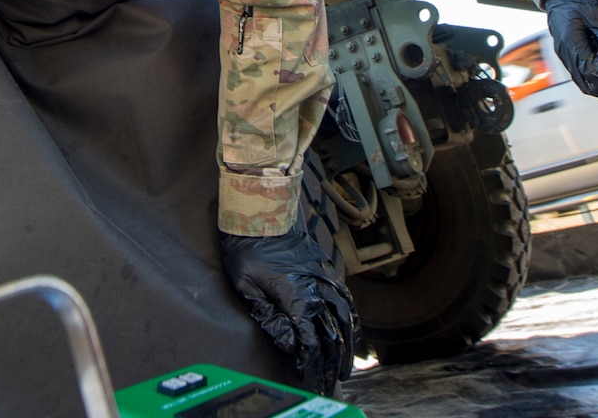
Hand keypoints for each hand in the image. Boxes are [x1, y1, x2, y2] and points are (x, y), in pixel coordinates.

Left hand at [219, 220, 357, 395]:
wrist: (261, 214)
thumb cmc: (246, 250)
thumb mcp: (246, 286)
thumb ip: (268, 317)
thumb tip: (288, 342)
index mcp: (297, 297)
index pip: (310, 342)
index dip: (311, 365)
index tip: (309, 381)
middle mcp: (318, 290)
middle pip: (331, 336)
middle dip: (331, 364)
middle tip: (330, 384)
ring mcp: (325, 279)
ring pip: (345, 320)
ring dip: (347, 346)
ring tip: (345, 367)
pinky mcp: (326, 271)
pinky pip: (346, 299)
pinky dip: (352, 320)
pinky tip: (352, 332)